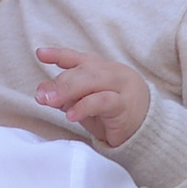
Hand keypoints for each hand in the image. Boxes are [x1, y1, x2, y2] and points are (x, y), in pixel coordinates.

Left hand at [33, 46, 151, 150]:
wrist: (146, 133)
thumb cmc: (113, 117)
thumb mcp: (85, 105)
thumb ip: (67, 96)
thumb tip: (43, 92)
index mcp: (102, 69)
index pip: (79, 58)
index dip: (59, 55)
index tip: (41, 54)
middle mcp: (113, 72)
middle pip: (84, 69)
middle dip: (60, 81)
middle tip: (42, 95)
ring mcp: (122, 86)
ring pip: (93, 80)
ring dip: (69, 90)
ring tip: (51, 101)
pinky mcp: (126, 105)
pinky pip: (103, 101)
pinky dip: (84, 106)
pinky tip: (71, 115)